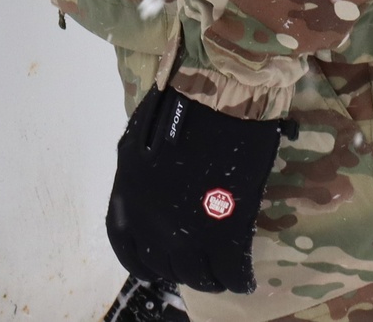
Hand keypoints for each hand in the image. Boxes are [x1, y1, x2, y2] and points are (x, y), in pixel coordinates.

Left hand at [105, 86, 290, 293]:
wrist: (218, 94)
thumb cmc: (179, 102)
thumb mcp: (141, 138)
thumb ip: (142, 172)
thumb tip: (153, 191)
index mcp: (128, 196)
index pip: (127, 247)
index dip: (143, 261)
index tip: (155, 265)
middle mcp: (151, 221)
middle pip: (164, 265)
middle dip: (181, 269)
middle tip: (198, 265)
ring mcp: (188, 231)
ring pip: (198, 275)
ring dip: (209, 278)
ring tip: (221, 274)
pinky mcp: (226, 231)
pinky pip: (231, 270)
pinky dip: (239, 278)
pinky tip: (245, 278)